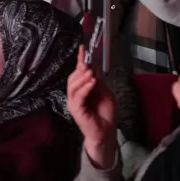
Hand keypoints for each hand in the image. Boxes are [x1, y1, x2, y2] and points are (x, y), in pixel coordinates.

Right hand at [66, 48, 117, 166]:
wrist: (106, 133)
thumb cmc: (105, 115)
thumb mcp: (105, 94)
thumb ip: (98, 82)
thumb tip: (94, 67)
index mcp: (82, 89)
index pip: (79, 72)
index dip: (80, 59)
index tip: (83, 47)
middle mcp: (75, 94)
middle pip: (73, 77)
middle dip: (81, 68)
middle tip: (89, 62)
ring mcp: (73, 102)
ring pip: (73, 85)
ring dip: (82, 77)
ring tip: (91, 71)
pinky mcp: (75, 109)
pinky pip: (78, 96)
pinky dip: (85, 88)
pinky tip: (92, 82)